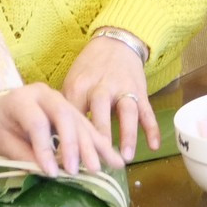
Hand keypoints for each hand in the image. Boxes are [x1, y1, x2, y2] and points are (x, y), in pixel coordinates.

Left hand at [0, 83, 116, 174]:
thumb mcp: (1, 142)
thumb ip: (23, 155)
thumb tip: (47, 173)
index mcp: (22, 99)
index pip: (37, 123)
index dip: (45, 148)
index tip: (51, 173)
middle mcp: (45, 94)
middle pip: (64, 117)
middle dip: (73, 145)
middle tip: (77, 170)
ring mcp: (60, 99)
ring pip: (80, 120)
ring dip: (94, 145)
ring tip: (108, 165)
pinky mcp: (70, 108)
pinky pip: (87, 124)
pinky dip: (99, 142)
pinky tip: (112, 156)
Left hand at [61, 34, 160, 162]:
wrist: (115, 43)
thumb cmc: (89, 69)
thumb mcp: (72, 83)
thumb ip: (66, 109)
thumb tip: (53, 141)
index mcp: (79, 86)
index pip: (73, 116)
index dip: (69, 138)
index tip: (66, 162)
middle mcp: (101, 87)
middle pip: (99, 112)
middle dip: (99, 137)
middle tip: (96, 164)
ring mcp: (123, 89)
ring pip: (127, 111)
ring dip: (128, 134)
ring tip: (127, 157)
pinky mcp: (140, 91)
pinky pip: (147, 111)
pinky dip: (152, 128)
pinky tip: (154, 147)